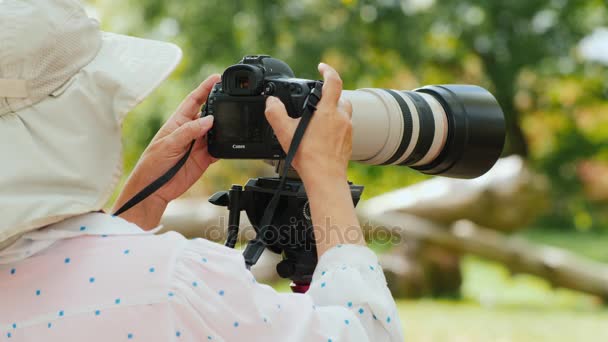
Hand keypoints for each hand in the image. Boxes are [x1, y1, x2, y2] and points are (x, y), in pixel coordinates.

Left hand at [113, 74, 220, 228]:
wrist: (154, 190)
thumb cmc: (153, 164)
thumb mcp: (168, 144)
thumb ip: (188, 131)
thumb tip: (209, 120)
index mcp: (178, 122)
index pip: (194, 100)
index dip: (205, 88)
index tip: (217, 78)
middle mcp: (191, 131)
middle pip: (209, 114)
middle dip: (220, 105)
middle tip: (232, 98)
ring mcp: (199, 145)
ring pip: (217, 131)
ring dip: (225, 127)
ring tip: (234, 121)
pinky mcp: (205, 159)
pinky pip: (220, 149)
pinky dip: (227, 146)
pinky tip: (232, 143)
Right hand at [264, 63, 363, 255]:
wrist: (325, 179)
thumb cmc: (309, 157)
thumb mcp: (285, 132)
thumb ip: (275, 113)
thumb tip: (271, 102)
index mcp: (328, 111)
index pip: (333, 81)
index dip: (328, 70)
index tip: (322, 67)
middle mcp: (342, 118)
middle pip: (340, 98)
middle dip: (329, 96)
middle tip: (316, 101)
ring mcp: (347, 131)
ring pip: (343, 114)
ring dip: (332, 113)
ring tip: (316, 122)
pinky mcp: (348, 143)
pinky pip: (343, 129)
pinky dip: (334, 129)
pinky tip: (321, 138)